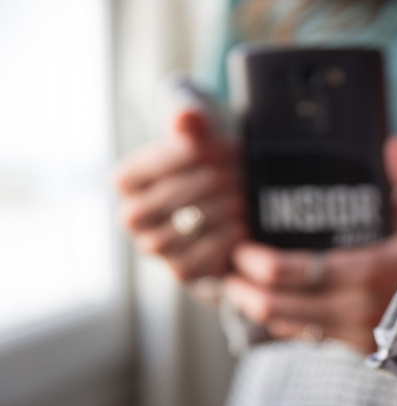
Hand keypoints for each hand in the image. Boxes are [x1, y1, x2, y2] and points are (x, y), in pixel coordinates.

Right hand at [115, 109, 245, 280]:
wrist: (235, 205)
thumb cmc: (213, 164)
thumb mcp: (203, 137)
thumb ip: (192, 122)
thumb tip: (186, 115)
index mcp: (127, 180)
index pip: (154, 164)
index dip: (193, 155)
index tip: (224, 148)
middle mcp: (131, 216)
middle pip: (174, 195)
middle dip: (213, 182)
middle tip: (239, 175)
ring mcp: (152, 247)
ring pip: (186, 227)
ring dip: (222, 210)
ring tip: (242, 198)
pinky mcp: (179, 271)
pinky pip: (200, 258)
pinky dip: (225, 240)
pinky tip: (241, 225)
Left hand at [223, 136, 396, 352]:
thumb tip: (396, 143)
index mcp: (366, 274)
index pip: (295, 274)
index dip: (258, 264)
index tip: (240, 247)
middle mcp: (353, 310)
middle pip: (278, 306)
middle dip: (243, 289)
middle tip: (225, 268)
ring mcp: (352, 334)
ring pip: (286, 325)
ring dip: (255, 308)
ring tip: (235, 286)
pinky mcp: (353, 348)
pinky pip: (304, 337)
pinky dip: (280, 321)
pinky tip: (268, 305)